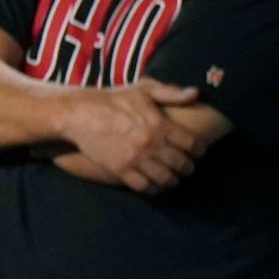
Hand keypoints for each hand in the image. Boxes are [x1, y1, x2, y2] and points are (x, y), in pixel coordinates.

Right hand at [61, 79, 201, 193]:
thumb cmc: (112, 99)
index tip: (197, 151)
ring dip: (172, 180)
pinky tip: (153, 183)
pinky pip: (145, 187)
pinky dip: (153, 188)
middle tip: (186, 166)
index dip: (199, 149)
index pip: (193, 144)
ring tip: (171, 177)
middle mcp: (152, 144)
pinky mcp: (121, 170)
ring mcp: (136, 159)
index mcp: (160, 124)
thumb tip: (195, 93)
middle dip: (188, 167)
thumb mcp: (142, 90)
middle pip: (182, 165)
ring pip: (166, 179)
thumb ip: (169, 93)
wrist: (79, 113)